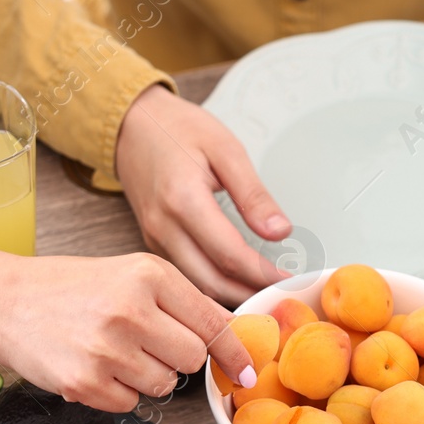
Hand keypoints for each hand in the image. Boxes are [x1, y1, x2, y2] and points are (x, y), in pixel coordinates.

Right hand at [0, 247, 254, 410]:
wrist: (2, 302)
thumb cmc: (65, 288)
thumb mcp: (128, 274)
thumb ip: (178, 301)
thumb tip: (227, 336)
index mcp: (149, 275)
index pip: (212, 322)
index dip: (235, 352)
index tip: (247, 370)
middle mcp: (132, 310)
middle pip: (192, 359)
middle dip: (174, 357)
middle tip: (143, 342)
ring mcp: (108, 349)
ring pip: (163, 385)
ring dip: (145, 376)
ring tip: (112, 351)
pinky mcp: (86, 383)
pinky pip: (130, 403)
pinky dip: (116, 392)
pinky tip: (93, 366)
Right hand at [114, 85, 291, 305]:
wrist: (133, 126)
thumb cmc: (178, 130)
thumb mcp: (225, 149)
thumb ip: (252, 194)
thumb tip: (280, 231)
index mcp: (183, 200)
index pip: (230, 254)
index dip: (263, 273)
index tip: (290, 280)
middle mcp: (164, 227)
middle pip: (211, 281)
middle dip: (250, 294)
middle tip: (281, 294)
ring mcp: (155, 239)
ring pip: (195, 286)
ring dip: (231, 296)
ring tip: (263, 294)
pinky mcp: (153, 243)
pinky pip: (185, 275)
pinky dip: (212, 286)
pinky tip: (236, 283)